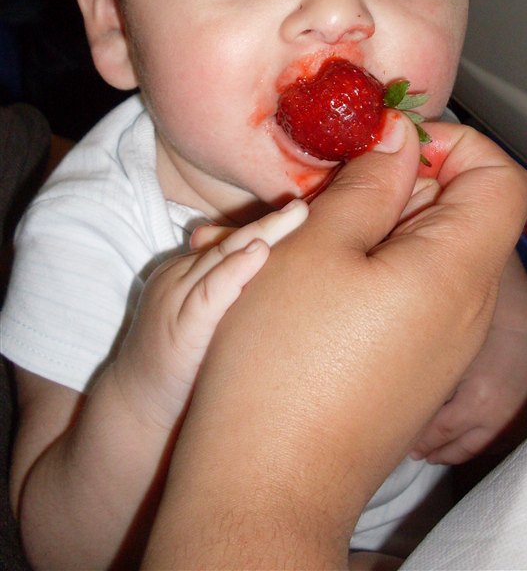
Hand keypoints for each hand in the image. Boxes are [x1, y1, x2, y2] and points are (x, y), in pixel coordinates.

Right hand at [113, 200, 307, 430]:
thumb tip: (277, 275)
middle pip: (232, 242)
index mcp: (188, 272)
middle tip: (306, 207)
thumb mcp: (206, 318)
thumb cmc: (180, 364)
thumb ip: (231, 294)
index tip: (305, 212)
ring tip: (294, 218)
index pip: (233, 241)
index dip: (269, 227)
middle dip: (272, 223)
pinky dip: (234, 272)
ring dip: (261, 235)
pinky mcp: (179, 328)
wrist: (134, 407)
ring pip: (222, 258)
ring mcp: (176, 299)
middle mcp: (181, 278)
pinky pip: (209, 294)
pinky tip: (259, 255)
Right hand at [143, 113, 526, 569]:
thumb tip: (401, 137)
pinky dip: (379, 268)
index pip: (502, 175)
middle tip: (334, 190)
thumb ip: (370, 183)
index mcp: (458, 269)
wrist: (269, 487)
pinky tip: (321, 284)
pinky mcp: (417, 370)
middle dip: (405, 181)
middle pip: (468, 212)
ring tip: (318, 236)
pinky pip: (417, 295)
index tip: (386, 145)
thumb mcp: (318, 247)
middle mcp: (468, 309)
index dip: (451, 143)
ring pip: (436, 252)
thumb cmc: (284, 363)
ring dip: (384, 225)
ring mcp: (446, 346)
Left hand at [410, 324, 526, 464]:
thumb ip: (437, 391)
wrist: (526, 331)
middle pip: (460, 447)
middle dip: (438, 453)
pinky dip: (476, 445)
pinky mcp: (521, 421)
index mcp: (476, 403)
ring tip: (437, 454)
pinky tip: (462, 443)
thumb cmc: (486, 338)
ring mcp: (511, 423)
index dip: (423, 441)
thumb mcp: (456, 363)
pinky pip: (494, 442)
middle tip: (418, 455)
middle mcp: (496, 419)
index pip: (441, 432)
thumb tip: (413, 411)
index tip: (407, 445)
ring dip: (456, 453)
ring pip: (478, 449)